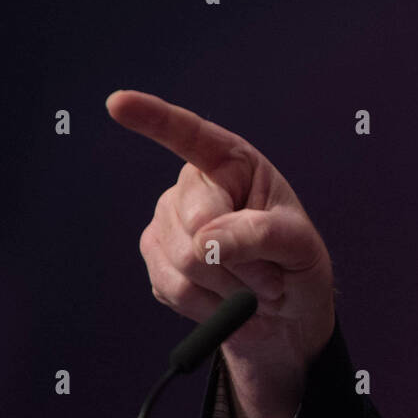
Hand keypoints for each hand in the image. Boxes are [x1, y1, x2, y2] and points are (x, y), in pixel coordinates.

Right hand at [106, 89, 334, 417]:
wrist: (284, 315)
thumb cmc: (298, 266)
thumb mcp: (300, 246)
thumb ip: (261, 235)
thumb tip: (205, 242)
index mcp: (233, 163)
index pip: (191, 136)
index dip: (154, 118)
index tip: (117, 102)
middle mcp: (193, 186)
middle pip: (195, 224)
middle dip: (238, 259)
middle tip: (270, 273)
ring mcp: (168, 223)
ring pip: (183, 262)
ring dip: (228, 287)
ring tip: (252, 288)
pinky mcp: (156, 260)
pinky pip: (172, 289)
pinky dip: (209, 306)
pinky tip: (228, 304)